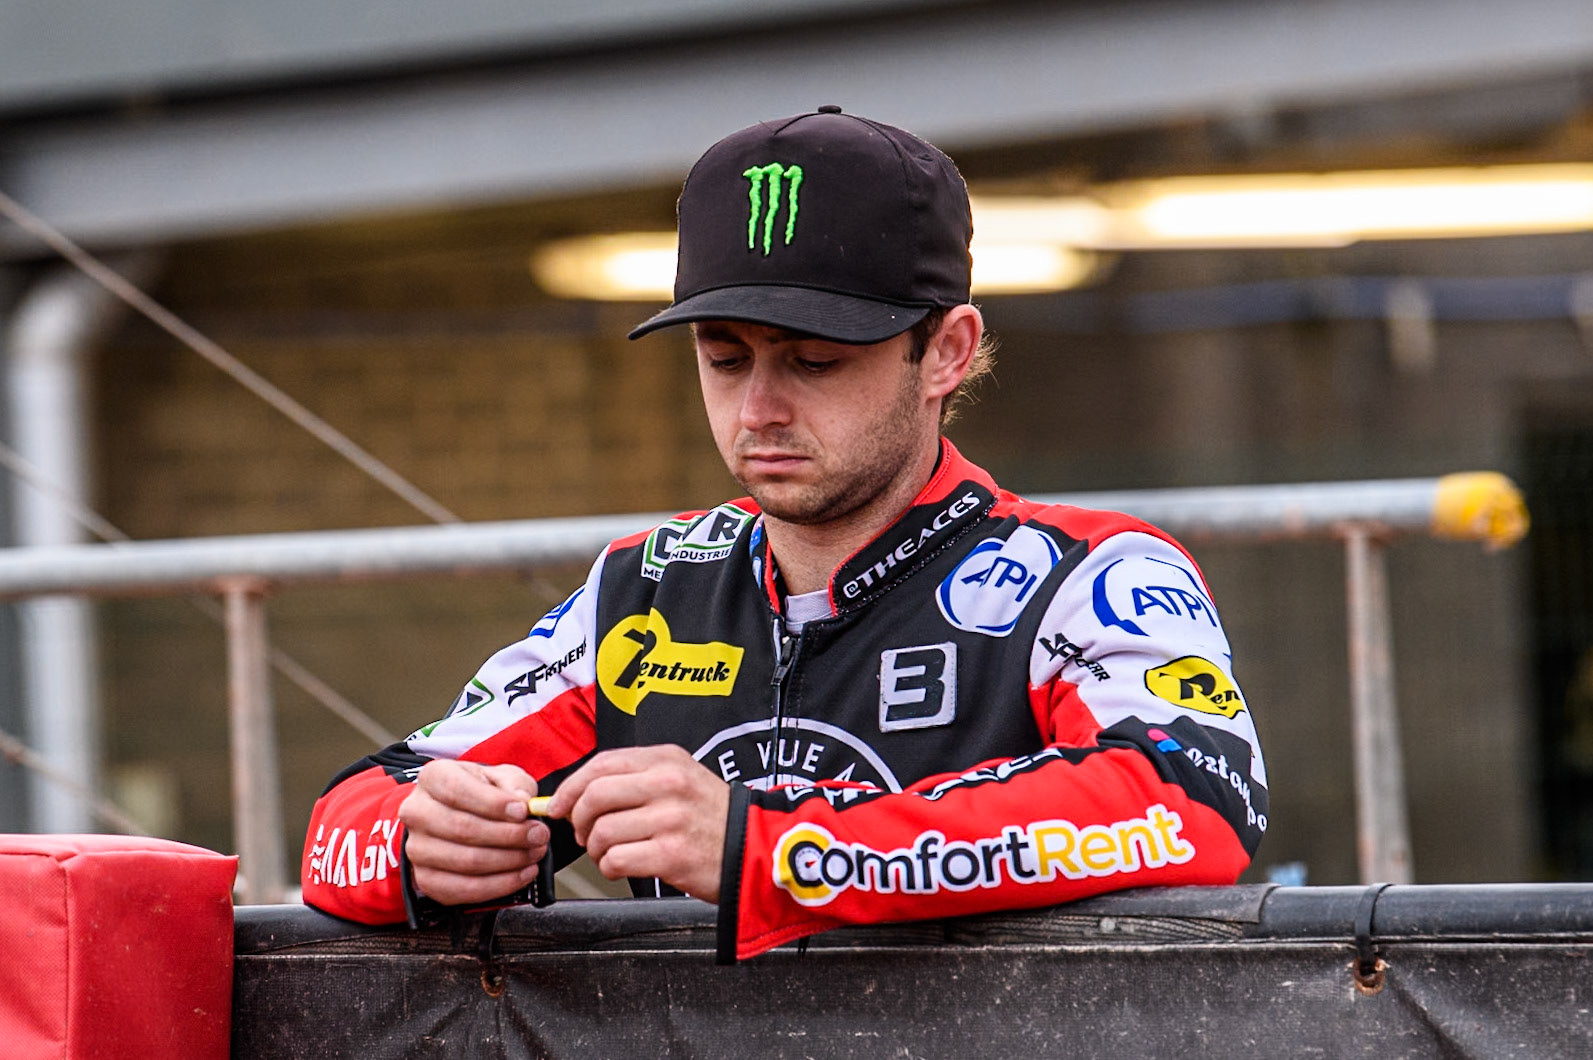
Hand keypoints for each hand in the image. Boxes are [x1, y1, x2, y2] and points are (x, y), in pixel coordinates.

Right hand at [398, 759, 550, 905]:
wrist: (461, 817)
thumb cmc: (482, 794)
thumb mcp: (501, 777)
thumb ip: (514, 784)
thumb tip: (523, 801)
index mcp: (433, 777)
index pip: (458, 791)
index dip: (494, 804)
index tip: (523, 811)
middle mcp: (417, 812)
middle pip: (463, 829)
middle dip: (509, 835)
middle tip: (539, 835)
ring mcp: (417, 849)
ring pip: (466, 861)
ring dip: (509, 860)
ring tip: (534, 853)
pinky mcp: (426, 880)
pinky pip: (464, 890)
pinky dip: (500, 885)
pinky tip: (522, 874)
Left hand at [545, 745, 728, 901]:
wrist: (753, 849)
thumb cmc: (712, 818)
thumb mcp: (681, 778)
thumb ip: (636, 778)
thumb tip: (579, 793)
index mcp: (667, 760)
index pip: (602, 764)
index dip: (571, 786)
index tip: (559, 805)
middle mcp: (668, 784)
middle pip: (595, 796)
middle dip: (579, 820)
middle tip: (584, 833)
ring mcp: (670, 819)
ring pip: (602, 832)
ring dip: (596, 849)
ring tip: (610, 852)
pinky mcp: (671, 855)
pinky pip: (616, 860)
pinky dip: (610, 868)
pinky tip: (624, 866)